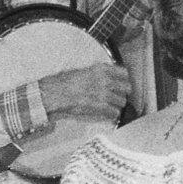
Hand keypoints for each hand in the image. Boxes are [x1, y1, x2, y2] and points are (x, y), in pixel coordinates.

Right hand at [2, 55, 125, 137]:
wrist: (56, 94)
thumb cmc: (64, 83)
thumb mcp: (84, 71)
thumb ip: (98, 74)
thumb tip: (107, 78)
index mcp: (101, 69)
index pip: (124, 73)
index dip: (124, 80)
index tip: (122, 84)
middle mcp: (105, 80)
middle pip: (126, 88)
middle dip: (122, 93)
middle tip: (118, 97)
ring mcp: (104, 94)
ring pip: (121, 101)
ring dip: (117, 105)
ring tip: (111, 106)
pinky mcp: (101, 107)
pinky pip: (115, 112)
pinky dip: (112, 114)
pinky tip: (107, 114)